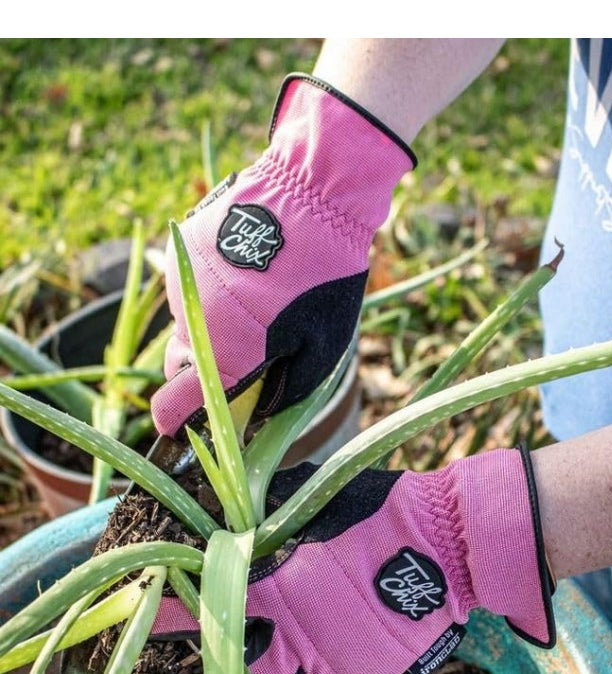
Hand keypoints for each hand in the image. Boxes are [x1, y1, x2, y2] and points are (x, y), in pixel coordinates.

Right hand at [151, 74, 414, 436]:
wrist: (312, 192)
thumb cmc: (324, 279)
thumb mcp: (321, 350)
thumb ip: (283, 392)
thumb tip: (258, 412)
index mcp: (223, 356)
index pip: (172, 407)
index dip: (178, 424)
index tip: (188, 429)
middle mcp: (190, 322)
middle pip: (180, 368)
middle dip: (204, 375)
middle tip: (246, 364)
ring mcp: (183, 282)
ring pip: (187, 324)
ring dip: (212, 329)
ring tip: (259, 304)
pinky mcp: (183, 248)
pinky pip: (191, 286)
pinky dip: (212, 291)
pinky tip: (250, 272)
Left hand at [152, 446, 555, 673]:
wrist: (446, 543)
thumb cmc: (379, 511)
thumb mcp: (315, 499)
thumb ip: (267, 510)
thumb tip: (230, 507)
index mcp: (281, 586)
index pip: (211, 607)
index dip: (172, 617)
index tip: (146, 622)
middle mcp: (300, 632)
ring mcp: (334, 659)